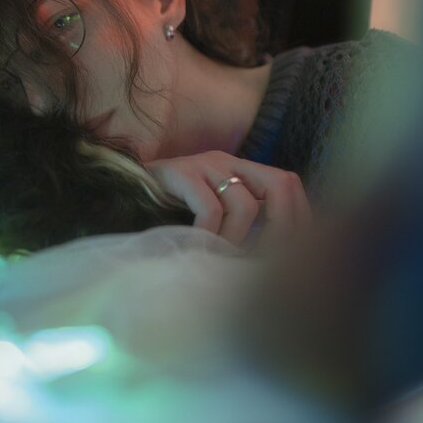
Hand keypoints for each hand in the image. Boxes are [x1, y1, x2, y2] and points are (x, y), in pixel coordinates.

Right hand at [146, 151, 311, 248]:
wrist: (123, 194)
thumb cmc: (173, 213)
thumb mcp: (216, 216)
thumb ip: (244, 224)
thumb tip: (279, 258)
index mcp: (242, 170)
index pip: (289, 183)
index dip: (299, 217)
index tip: (294, 253)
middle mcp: (228, 162)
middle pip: (279, 184)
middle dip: (282, 227)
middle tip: (267, 261)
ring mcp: (203, 164)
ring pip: (243, 203)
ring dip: (238, 240)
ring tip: (224, 260)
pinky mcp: (179, 173)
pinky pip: (209, 208)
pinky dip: (210, 235)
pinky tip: (200, 249)